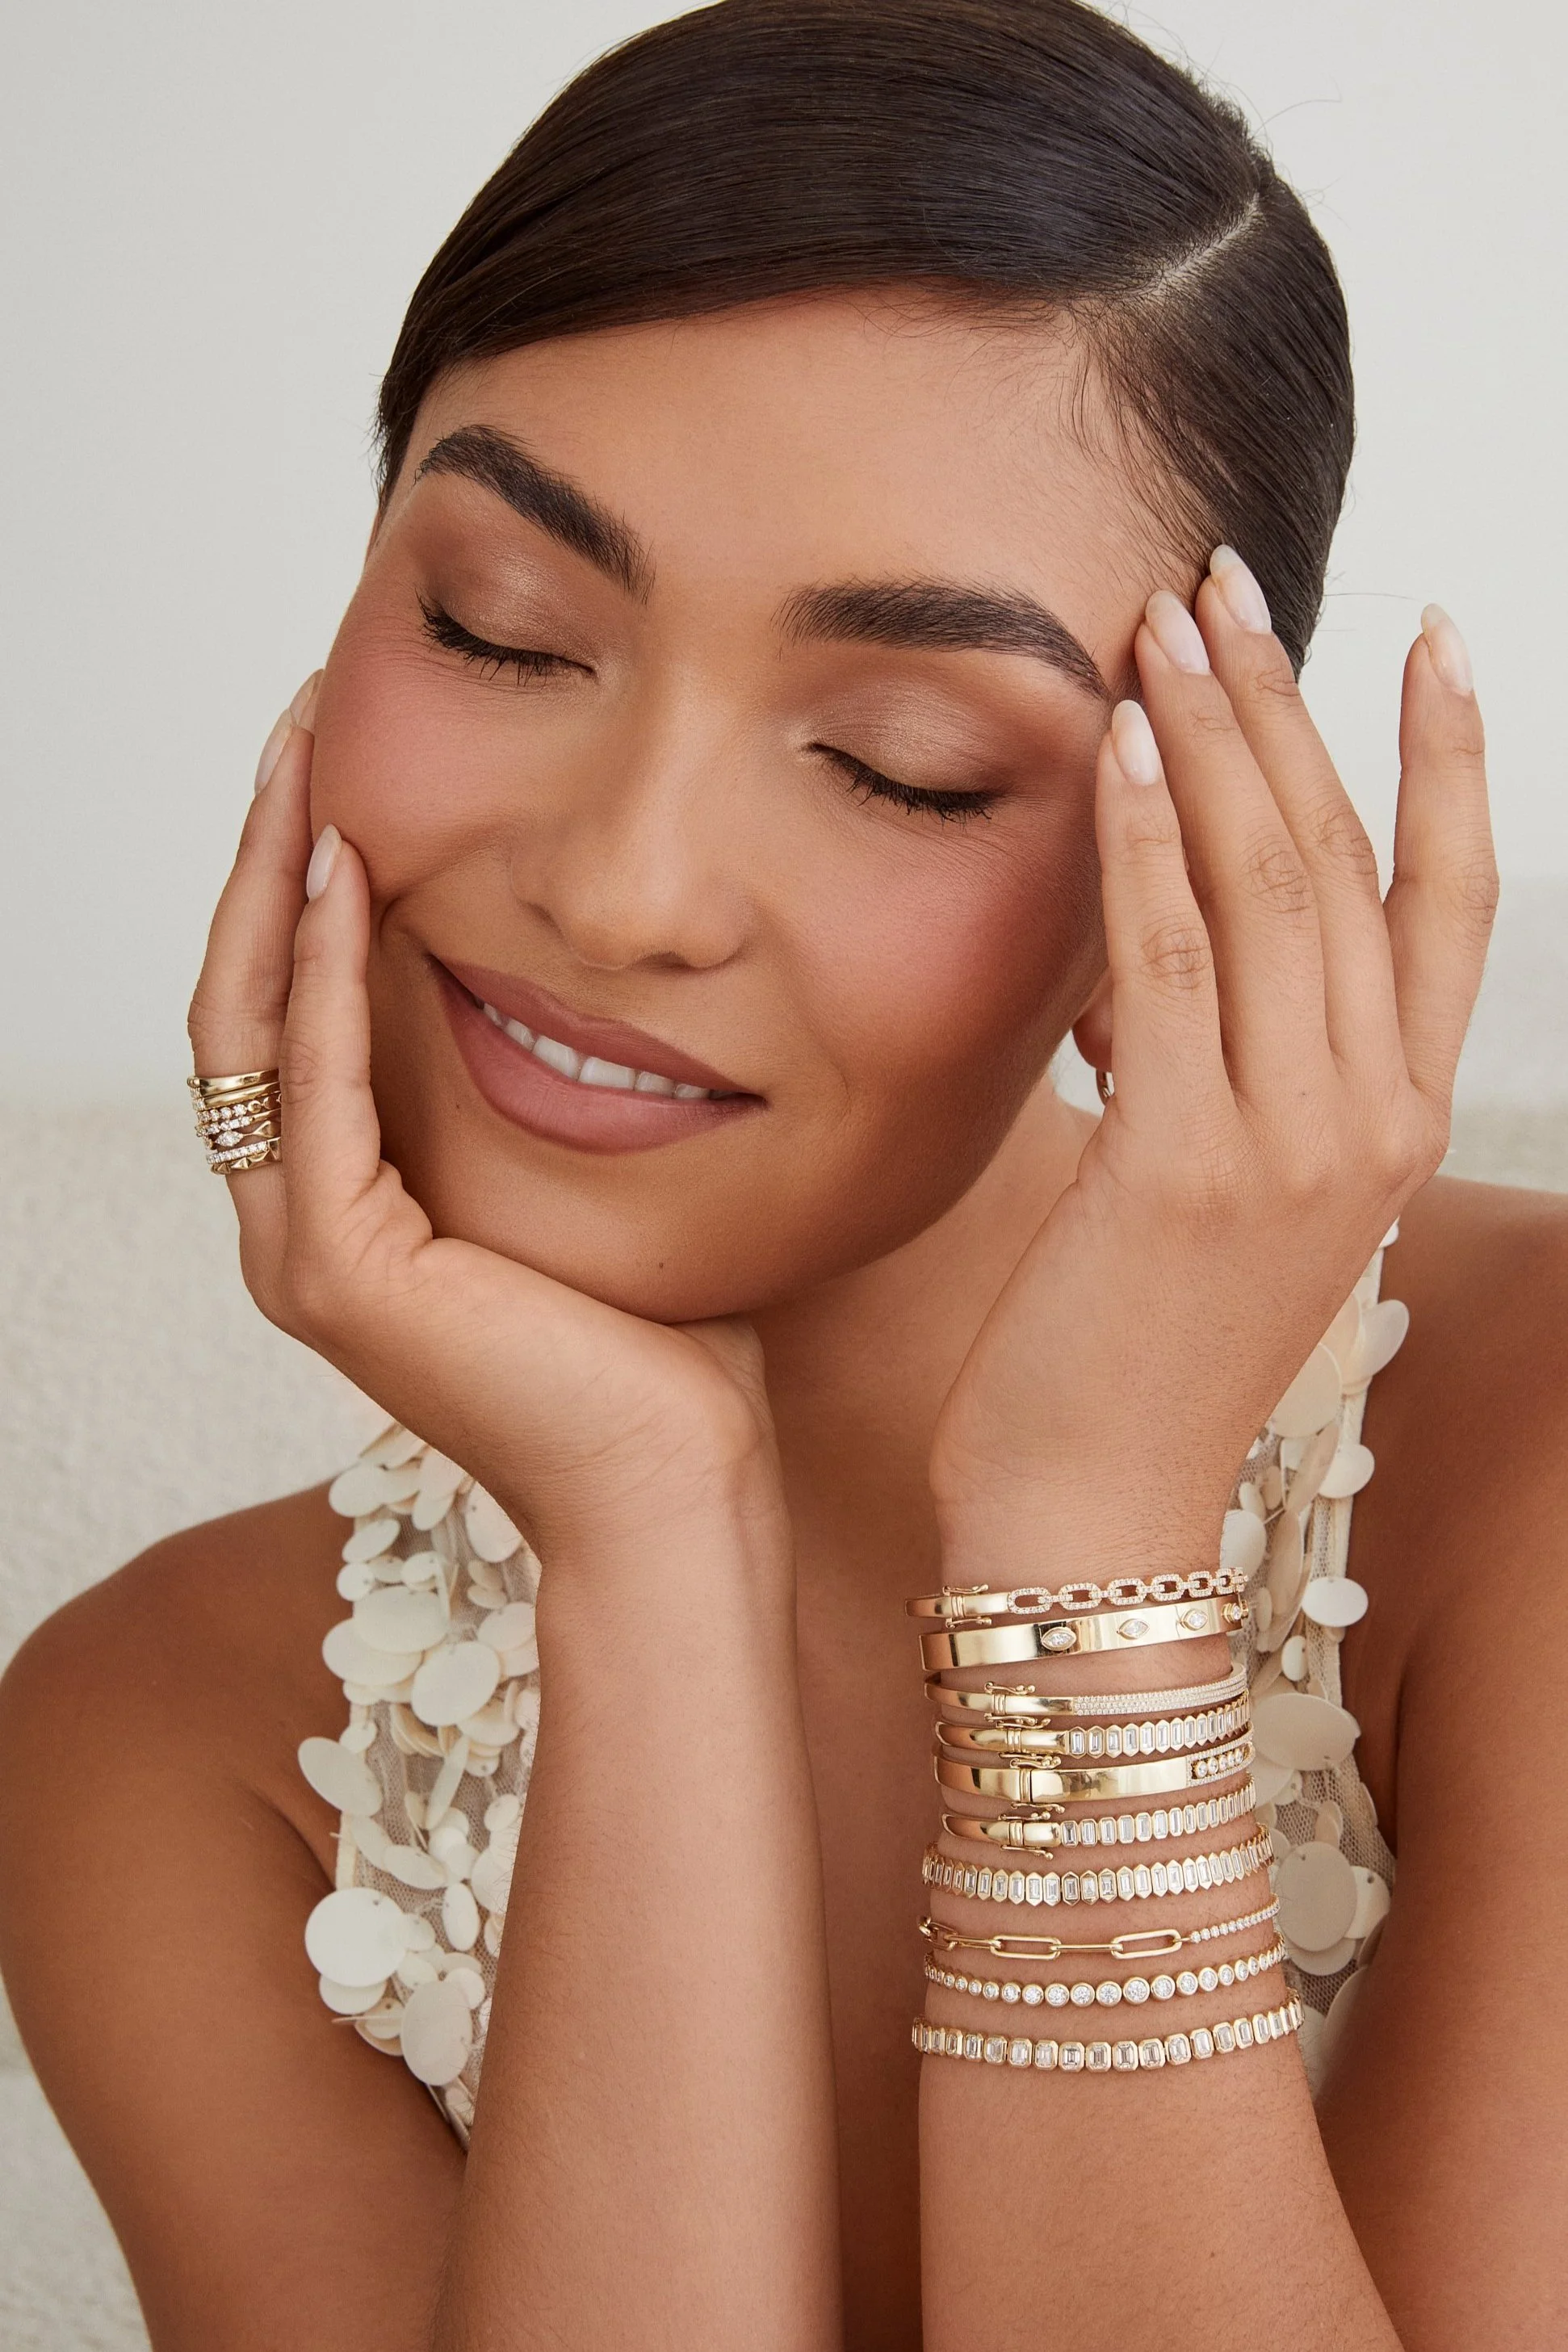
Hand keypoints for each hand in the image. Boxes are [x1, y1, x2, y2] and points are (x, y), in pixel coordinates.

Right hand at [187, 684, 784, 1569]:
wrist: (678, 1483)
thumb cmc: (663, 1346)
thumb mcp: (594, 1175)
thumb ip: (557, 1082)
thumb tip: (602, 969)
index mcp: (350, 1202)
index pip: (294, 1009)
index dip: (303, 881)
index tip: (344, 757)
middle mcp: (301, 1223)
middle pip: (248, 995)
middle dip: (271, 850)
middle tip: (304, 717)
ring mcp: (303, 1253)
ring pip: (250, 1023)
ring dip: (276, 880)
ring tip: (305, 751)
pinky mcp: (340, 1274)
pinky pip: (315, 1087)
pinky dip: (324, 973)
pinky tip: (350, 870)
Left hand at [930, 558, 1495, 1575]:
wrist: (1095, 1511)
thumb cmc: (1135, 1353)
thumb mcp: (1216, 1190)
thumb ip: (1216, 1061)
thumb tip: (1155, 940)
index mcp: (1392, 1124)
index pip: (1451, 906)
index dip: (1449, 763)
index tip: (1429, 640)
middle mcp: (1369, 1121)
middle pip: (1349, 863)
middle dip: (1291, 708)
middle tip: (1229, 584)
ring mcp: (1291, 1143)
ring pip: (1273, 888)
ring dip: (1221, 736)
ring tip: (1171, 618)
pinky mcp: (1183, 1161)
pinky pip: (1168, 957)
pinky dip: (1147, 839)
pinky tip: (1118, 742)